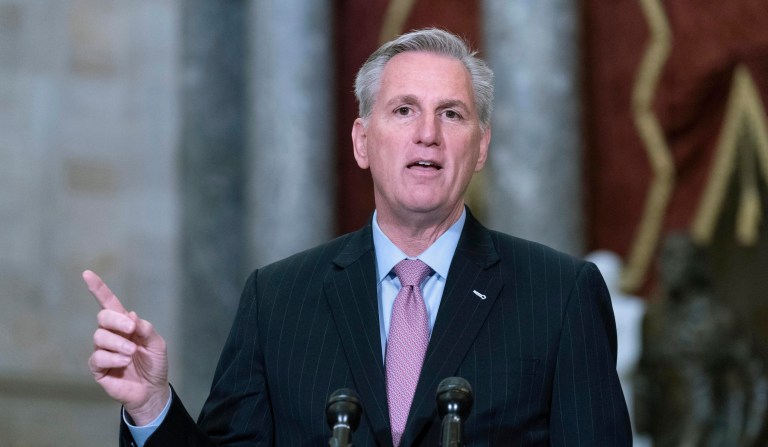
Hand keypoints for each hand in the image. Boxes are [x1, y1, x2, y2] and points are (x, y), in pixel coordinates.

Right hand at [84, 270, 169, 425]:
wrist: (153, 390)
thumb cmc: (155, 364)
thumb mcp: (157, 344)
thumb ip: (146, 329)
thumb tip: (132, 315)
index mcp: (125, 325)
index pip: (109, 303)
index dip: (98, 289)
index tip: (87, 273)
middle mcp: (111, 335)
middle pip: (102, 317)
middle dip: (116, 321)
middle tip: (132, 330)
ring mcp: (103, 351)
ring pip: (100, 337)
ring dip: (119, 343)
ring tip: (132, 353)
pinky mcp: (98, 368)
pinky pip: (98, 357)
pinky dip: (113, 358)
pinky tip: (125, 362)